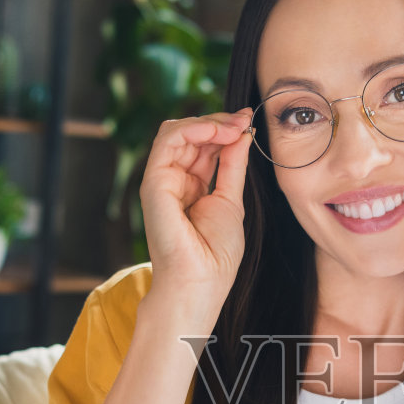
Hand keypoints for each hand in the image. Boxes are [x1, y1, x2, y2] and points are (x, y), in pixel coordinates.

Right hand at [138, 107, 253, 312]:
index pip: (203, 144)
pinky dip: (193, 128)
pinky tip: (218, 132)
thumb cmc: (215, 255)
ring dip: (209, 122)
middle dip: (220, 122)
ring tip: (234, 127)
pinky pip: (168, 140)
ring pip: (176, 131)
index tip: (249, 123)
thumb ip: (232, 165)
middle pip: (190, 134)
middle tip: (245, 121)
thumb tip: (242, 134)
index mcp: (190, 186)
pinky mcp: (154, 183)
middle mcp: (173, 180)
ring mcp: (161, 180)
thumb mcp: (230, 200)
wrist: (200, 283)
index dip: (225, 129)